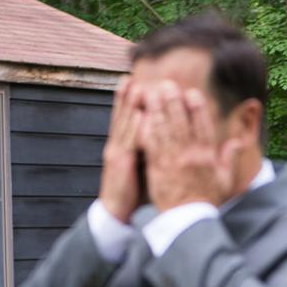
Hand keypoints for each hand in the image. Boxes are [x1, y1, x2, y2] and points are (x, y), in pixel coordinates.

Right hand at [99, 74, 146, 224]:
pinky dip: (132, 126)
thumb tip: (169, 143)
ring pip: (123, 123)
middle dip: (128, 96)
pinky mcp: (120, 163)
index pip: (130, 119)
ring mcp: (118, 152)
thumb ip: (156, 153)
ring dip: (127, 103)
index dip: (132, 102)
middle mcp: (119, 145)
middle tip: (133, 75)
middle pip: (123, 115)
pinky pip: (128, 142)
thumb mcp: (147, 169)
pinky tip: (137, 113)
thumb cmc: (137, 192)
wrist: (119, 211)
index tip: (141, 84)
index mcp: (126, 146)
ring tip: (133, 85)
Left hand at [137, 83, 244, 212]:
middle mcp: (190, 155)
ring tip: (151, 92)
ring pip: (164, 129)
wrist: (190, 221)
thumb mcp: (225, 180)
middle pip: (181, 121)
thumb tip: (237, 141)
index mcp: (208, 157)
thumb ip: (229, 159)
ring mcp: (173, 160)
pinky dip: (146, 128)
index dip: (197, 106)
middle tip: (166, 84)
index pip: (203, 125)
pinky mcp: (157, 167)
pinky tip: (141, 115)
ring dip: (156, 108)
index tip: (191, 93)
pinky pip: (151, 143)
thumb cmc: (208, 200)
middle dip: (173, 100)